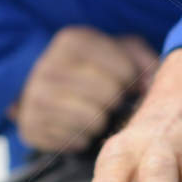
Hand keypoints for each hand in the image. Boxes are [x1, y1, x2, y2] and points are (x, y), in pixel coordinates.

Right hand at [8, 27, 158, 153]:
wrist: (44, 86)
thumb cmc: (93, 69)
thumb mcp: (119, 51)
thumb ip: (143, 60)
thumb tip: (151, 87)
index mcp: (72, 41)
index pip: (124, 71)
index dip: (132, 82)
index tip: (126, 83)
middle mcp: (48, 66)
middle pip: (109, 96)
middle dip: (117, 101)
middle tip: (111, 100)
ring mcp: (35, 97)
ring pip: (93, 120)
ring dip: (102, 121)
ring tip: (95, 111)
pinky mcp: (30, 126)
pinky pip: (75, 140)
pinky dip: (84, 137)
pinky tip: (78, 125)